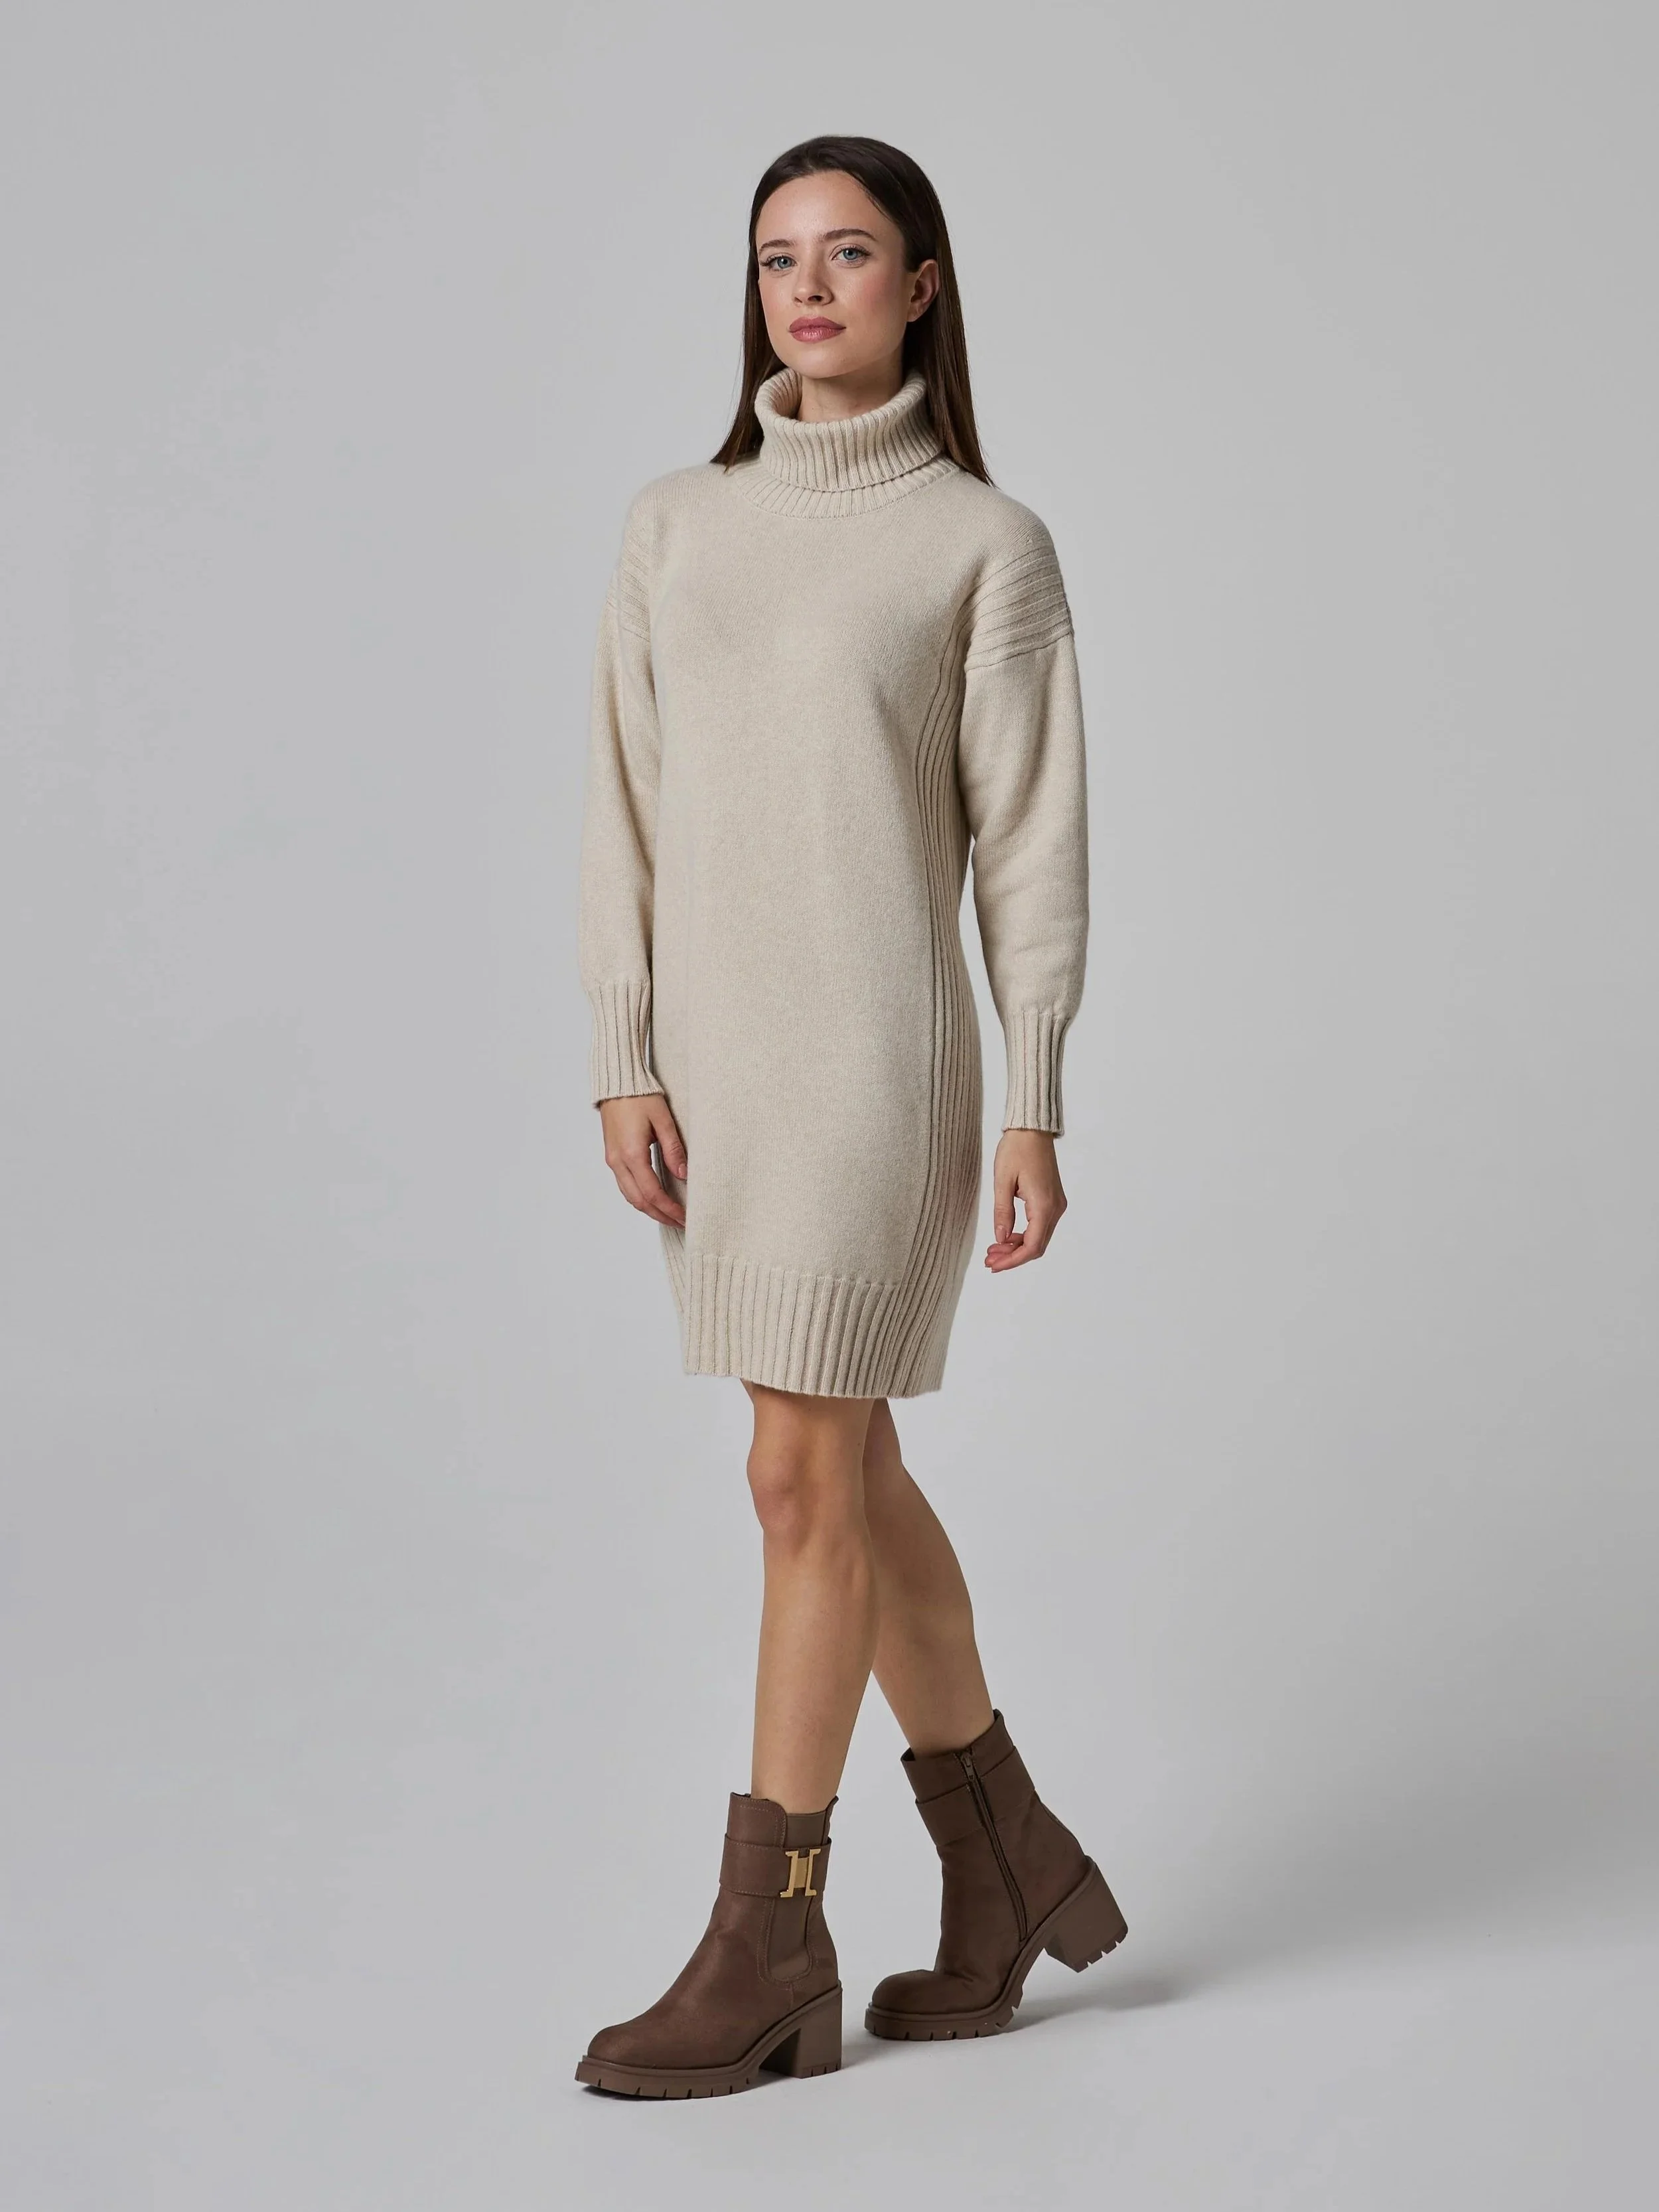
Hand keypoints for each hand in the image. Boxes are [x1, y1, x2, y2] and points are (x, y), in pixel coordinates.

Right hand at [598, 1093, 687, 1227]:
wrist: (617, 1083)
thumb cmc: (640, 1096)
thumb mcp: (663, 1120)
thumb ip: (674, 1149)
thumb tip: (684, 1175)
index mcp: (631, 1154)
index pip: (652, 1193)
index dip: (669, 1209)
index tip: (685, 1217)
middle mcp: (618, 1162)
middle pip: (639, 1201)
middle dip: (661, 1215)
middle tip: (681, 1223)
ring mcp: (612, 1160)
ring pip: (630, 1196)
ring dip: (649, 1209)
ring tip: (669, 1215)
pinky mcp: (612, 1156)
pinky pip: (625, 1185)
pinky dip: (640, 1197)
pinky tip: (653, 1198)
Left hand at [985, 1128, 1066, 1270]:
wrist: (1032, 1130)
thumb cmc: (1016, 1150)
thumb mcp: (1002, 1181)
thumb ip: (1002, 1212)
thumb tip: (1000, 1238)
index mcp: (1044, 1205)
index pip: (1031, 1246)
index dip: (1012, 1261)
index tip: (993, 1265)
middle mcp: (1055, 1208)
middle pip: (1036, 1246)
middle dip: (1012, 1257)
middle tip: (989, 1261)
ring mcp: (1056, 1205)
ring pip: (1038, 1238)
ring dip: (1017, 1248)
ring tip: (993, 1250)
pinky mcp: (1053, 1200)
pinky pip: (1039, 1226)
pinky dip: (1023, 1235)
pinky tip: (1006, 1236)